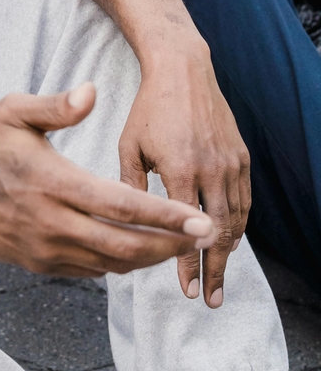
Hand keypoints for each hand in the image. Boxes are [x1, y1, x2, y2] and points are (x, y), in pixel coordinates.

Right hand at [0, 83, 215, 275]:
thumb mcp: (12, 111)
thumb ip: (56, 106)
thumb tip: (92, 92)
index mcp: (53, 183)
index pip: (122, 206)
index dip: (166, 216)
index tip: (200, 220)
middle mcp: (52, 223)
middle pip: (126, 246)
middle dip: (172, 244)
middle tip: (207, 237)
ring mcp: (44, 249)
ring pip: (111, 264)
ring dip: (149, 257)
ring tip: (180, 244)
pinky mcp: (37, 263)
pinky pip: (88, 271)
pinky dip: (118, 263)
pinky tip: (136, 251)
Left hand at [118, 43, 249, 306]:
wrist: (183, 71)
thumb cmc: (148, 109)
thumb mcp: (129, 145)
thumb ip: (131, 185)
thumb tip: (126, 223)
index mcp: (181, 169)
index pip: (186, 229)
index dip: (187, 263)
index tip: (185, 289)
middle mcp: (211, 169)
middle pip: (218, 233)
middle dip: (213, 269)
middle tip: (208, 298)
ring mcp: (230, 163)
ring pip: (236, 219)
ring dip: (228, 252)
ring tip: (217, 277)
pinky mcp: (241, 156)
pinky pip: (244, 200)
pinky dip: (237, 225)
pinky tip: (228, 242)